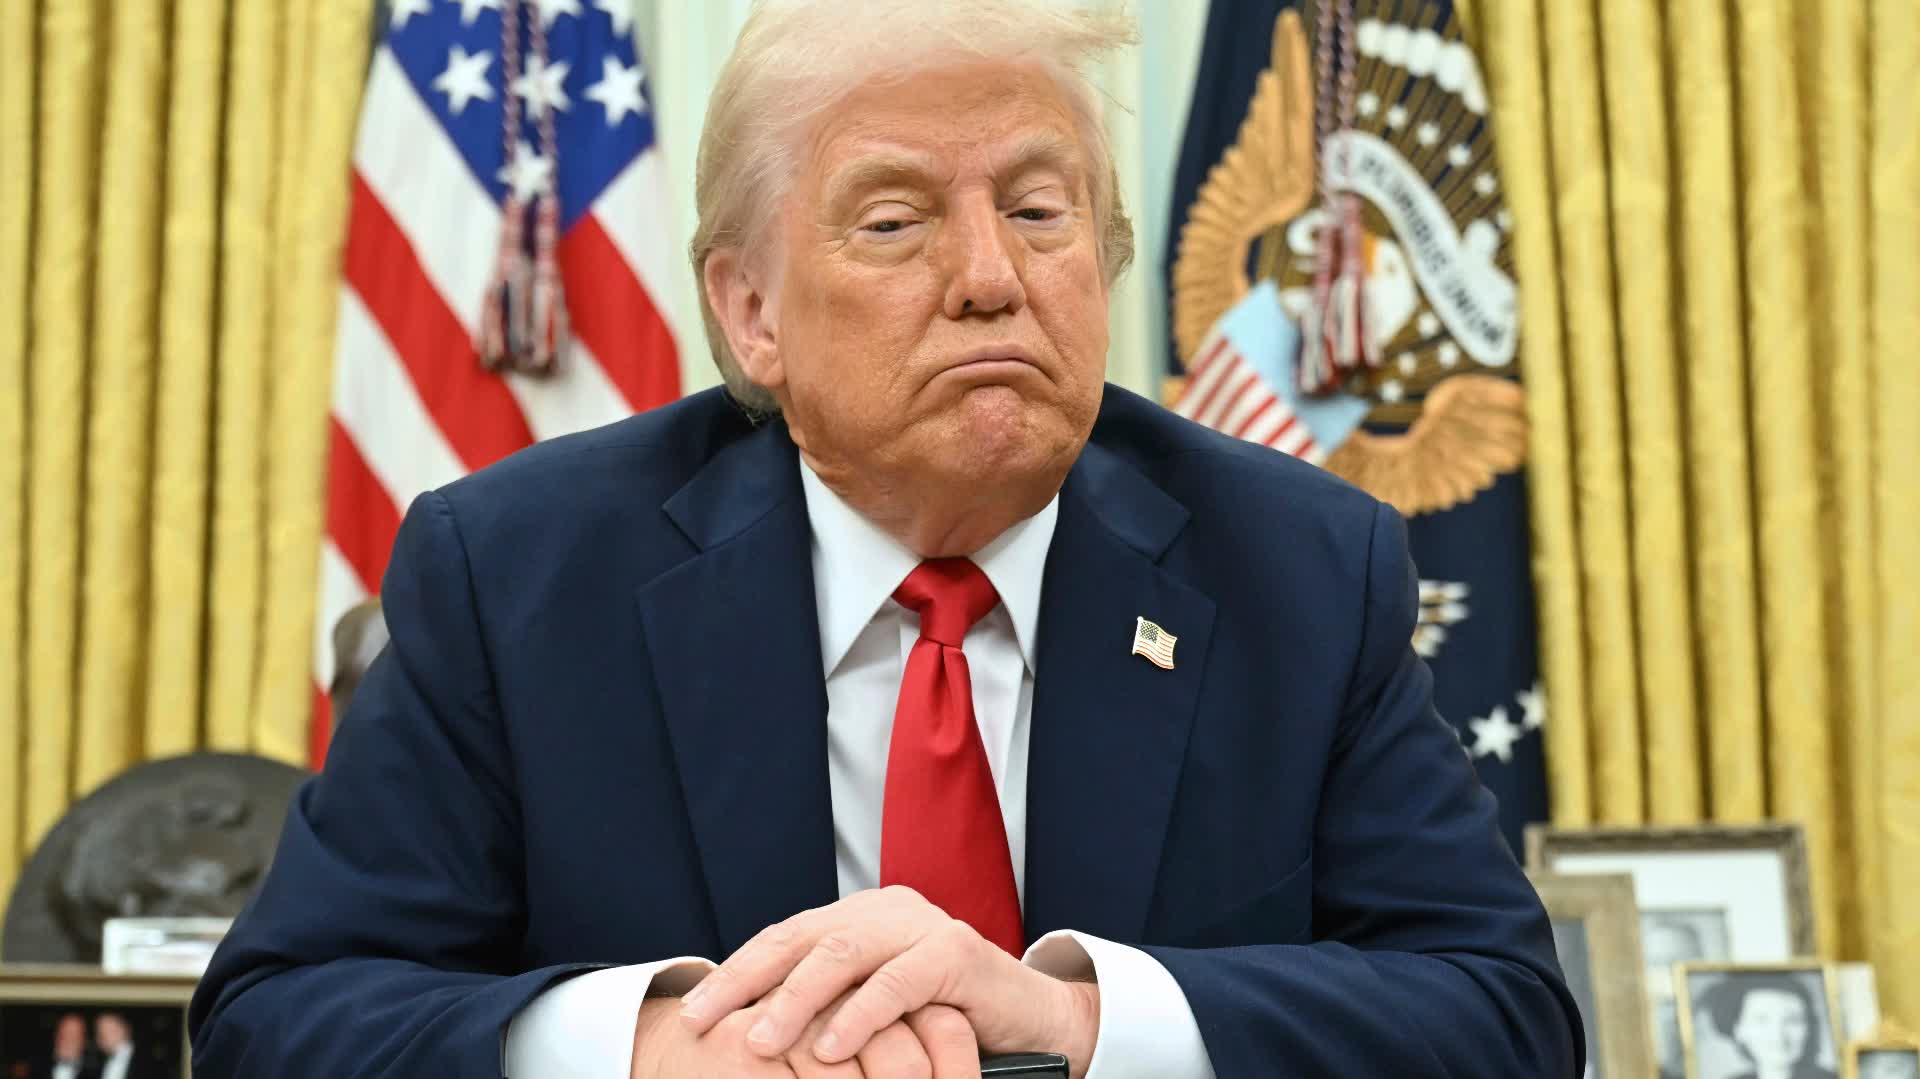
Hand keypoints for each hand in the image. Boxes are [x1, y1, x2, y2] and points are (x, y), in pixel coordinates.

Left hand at [677, 887, 1099, 1075]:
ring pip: (842, 955)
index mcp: (860, 917)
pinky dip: (859, 1017)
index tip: (691, 1012)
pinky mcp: (956, 952)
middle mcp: (886, 911)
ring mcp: (922, 926)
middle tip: (704, 1021)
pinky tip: (828, 1048)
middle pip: (801, 939)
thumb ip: (828, 1006)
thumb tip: (748, 1030)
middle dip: (746, 981)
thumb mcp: (876, 1011)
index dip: (736, 972)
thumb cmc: (945, 1022)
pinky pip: (897, 983)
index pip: (784, 937)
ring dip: (795, 1002)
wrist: (1033, 1023)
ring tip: (759, 1042)